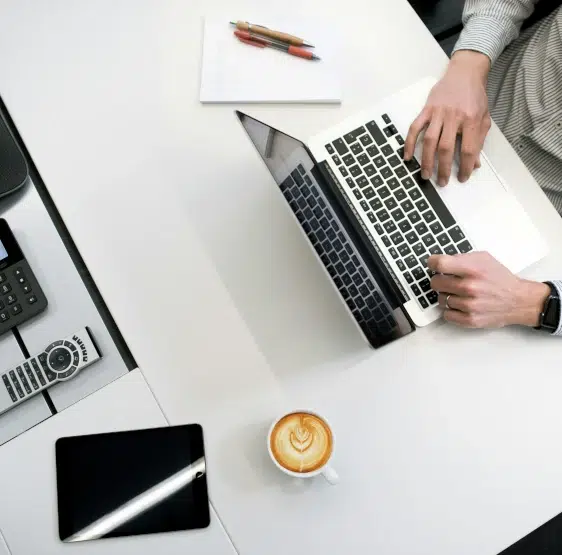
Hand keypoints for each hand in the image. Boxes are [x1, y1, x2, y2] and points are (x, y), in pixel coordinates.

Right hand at [404, 51, 491, 185]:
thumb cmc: (474, 96)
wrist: (465, 72)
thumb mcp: (484, 117)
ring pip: (429, 141)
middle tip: (442, 182)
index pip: (468, 148)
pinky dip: (409, 143)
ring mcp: (438, 113)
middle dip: (444, 168)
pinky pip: (415, 128)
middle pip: (446, 148)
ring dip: (426, 160)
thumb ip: (479, 140)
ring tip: (425, 174)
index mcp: (471, 119)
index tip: (463, 177)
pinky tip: (407, 156)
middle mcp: (453, 116)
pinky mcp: (426, 109)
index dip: (466, 166)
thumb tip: (476, 163)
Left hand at [428, 252, 549, 328]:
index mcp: (472, 269)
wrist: (519, 300)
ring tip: (459, 293)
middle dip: (439, 280)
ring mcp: (469, 305)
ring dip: (447, 296)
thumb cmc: (500, 279)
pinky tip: (460, 305)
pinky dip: (451, 310)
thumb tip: (439, 261)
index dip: (432, 263)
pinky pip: (446, 314)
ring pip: (440, 299)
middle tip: (448, 281)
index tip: (432, 264)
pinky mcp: (469, 319)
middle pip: (435, 282)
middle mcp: (470, 287)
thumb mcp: (483, 259)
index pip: (439, 264)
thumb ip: (461, 258)